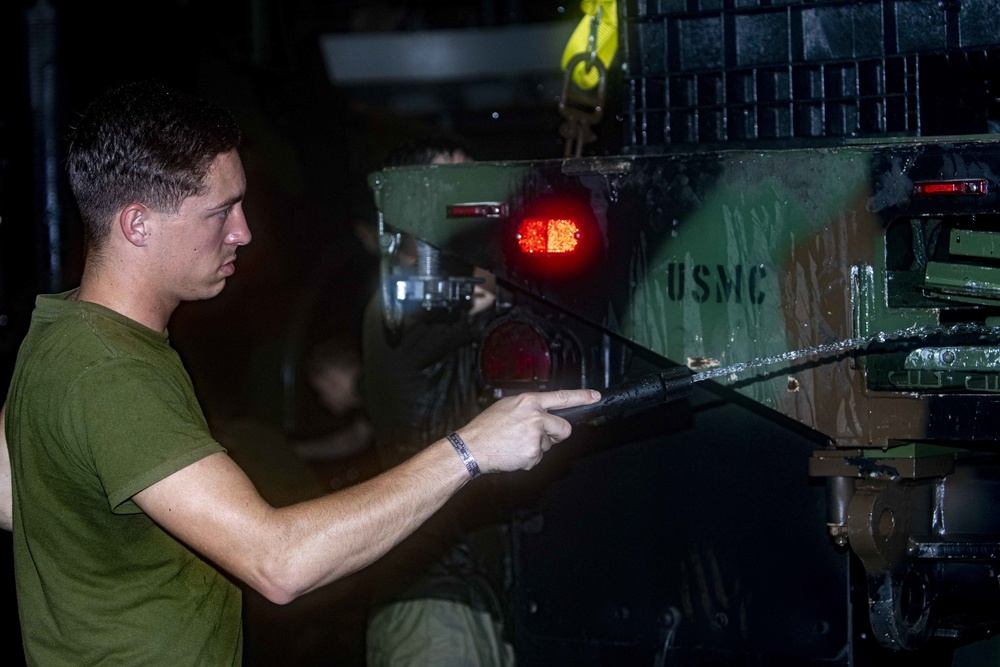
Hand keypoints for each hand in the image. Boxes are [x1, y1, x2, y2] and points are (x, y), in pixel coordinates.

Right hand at [454, 389, 599, 472]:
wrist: (472, 447)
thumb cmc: (486, 427)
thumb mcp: (507, 406)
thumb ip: (528, 408)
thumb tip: (543, 413)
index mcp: (528, 401)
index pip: (561, 397)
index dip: (581, 396)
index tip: (595, 396)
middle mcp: (535, 416)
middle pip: (563, 428)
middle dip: (556, 434)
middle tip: (539, 436)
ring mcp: (535, 436)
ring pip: (548, 445)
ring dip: (536, 446)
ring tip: (515, 443)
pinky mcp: (533, 453)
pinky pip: (538, 457)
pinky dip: (528, 458)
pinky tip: (513, 452)